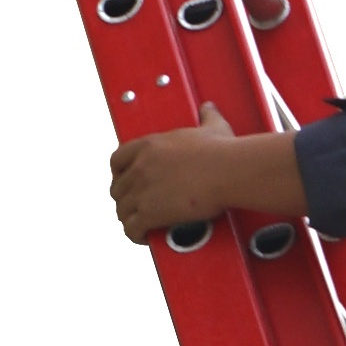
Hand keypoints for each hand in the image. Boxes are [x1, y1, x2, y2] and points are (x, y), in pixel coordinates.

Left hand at [110, 103, 238, 241]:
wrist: (228, 172)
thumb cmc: (224, 151)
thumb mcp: (213, 127)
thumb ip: (206, 116)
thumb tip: (209, 108)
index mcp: (149, 145)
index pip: (117, 160)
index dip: (118, 174)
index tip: (125, 182)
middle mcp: (140, 167)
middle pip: (117, 188)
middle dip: (125, 200)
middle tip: (135, 208)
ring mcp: (142, 190)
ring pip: (122, 210)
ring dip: (129, 219)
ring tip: (140, 227)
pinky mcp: (150, 212)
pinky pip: (132, 228)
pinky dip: (135, 235)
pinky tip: (144, 238)